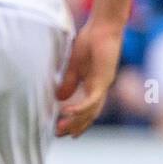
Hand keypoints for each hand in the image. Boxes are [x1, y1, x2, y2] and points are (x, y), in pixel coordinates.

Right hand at [56, 18, 122, 136]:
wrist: (103, 28)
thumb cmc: (90, 41)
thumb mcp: (74, 65)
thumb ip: (69, 82)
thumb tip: (59, 98)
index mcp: (94, 84)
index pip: (86, 108)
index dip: (76, 120)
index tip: (63, 130)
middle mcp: (100, 88)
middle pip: (88, 114)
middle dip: (74, 126)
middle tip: (59, 135)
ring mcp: (102, 85)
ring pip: (90, 111)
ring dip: (75, 121)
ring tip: (60, 128)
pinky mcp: (102, 81)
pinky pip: (91, 100)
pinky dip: (79, 108)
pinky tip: (66, 112)